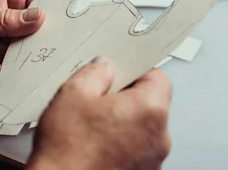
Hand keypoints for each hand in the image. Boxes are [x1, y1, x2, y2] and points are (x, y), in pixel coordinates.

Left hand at [0, 0, 44, 95]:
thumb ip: (4, 18)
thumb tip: (36, 16)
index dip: (39, 4)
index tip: (54, 11)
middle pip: (26, 28)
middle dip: (34, 34)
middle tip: (43, 38)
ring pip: (20, 52)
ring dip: (19, 56)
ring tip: (14, 57)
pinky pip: (6, 73)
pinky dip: (4, 73)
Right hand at [27, 58, 171, 169]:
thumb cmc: (68, 152)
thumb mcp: (74, 94)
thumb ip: (95, 72)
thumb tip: (104, 67)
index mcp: (150, 109)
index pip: (157, 76)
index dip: (134, 70)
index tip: (117, 72)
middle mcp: (159, 137)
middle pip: (149, 104)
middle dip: (125, 98)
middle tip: (97, 98)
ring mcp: (152, 161)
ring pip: (141, 128)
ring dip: (121, 123)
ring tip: (91, 126)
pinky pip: (134, 150)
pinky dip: (119, 144)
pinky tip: (93, 144)